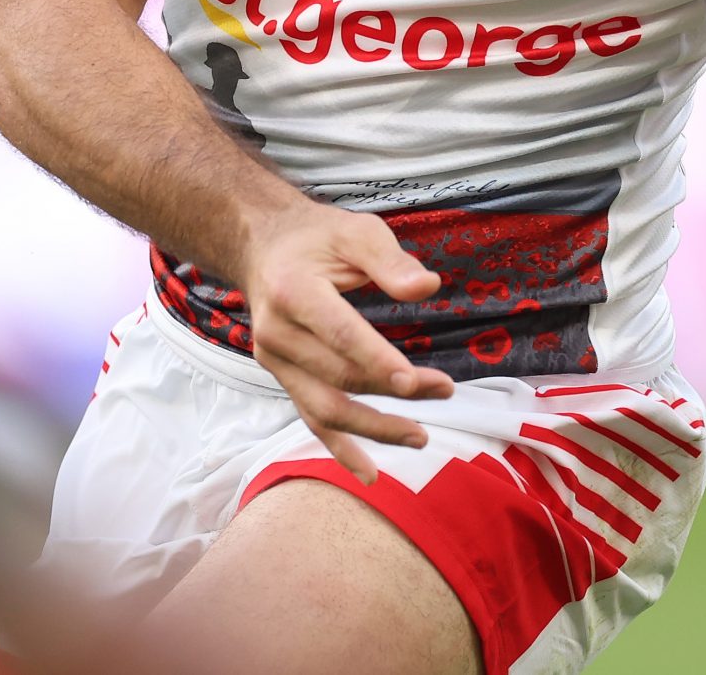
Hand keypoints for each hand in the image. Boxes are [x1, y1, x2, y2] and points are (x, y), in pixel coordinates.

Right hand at [237, 202, 453, 483]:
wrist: (261, 247)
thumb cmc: (316, 238)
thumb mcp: (355, 231)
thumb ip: (390, 261)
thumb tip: (427, 287)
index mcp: (293, 291)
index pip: (340, 333)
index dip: (377, 360)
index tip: (417, 381)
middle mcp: (277, 333)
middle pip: (338, 375)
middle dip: (393, 390)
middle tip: (443, 390)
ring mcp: (276, 361)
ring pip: (325, 408)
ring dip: (373, 428)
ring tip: (420, 437)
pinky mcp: (283, 377)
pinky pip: (311, 419)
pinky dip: (340, 449)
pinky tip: (369, 474)